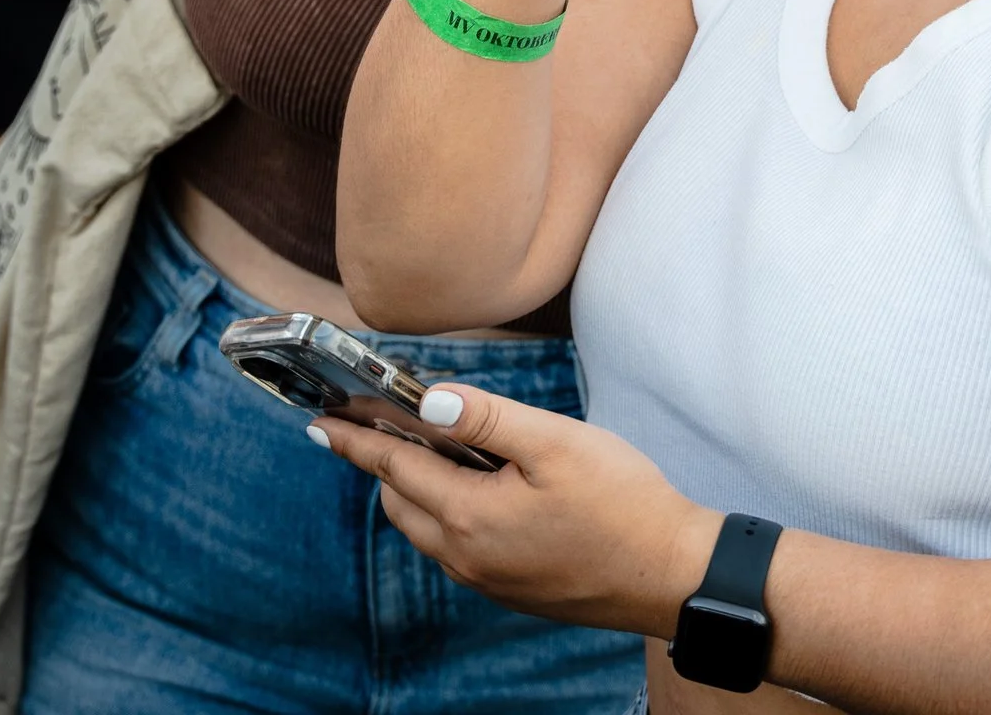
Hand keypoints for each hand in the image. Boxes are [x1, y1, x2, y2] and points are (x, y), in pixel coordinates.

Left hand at [311, 383, 714, 635]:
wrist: (667, 573)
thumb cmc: (622, 502)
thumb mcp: (557, 443)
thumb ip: (490, 418)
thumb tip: (430, 402)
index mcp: (469, 515)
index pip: (394, 468)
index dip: (357, 440)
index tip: (323, 422)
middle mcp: (466, 555)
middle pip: (401, 503)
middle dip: (385, 463)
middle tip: (383, 423)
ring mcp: (487, 578)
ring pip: (426, 529)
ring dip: (418, 489)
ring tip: (437, 449)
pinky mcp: (510, 588)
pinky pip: (456, 548)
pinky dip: (448, 512)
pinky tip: (483, 489)